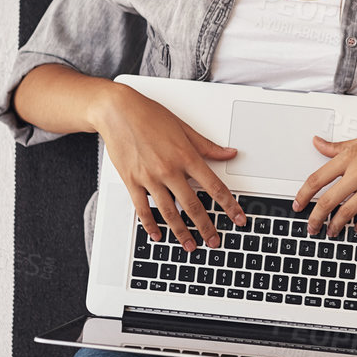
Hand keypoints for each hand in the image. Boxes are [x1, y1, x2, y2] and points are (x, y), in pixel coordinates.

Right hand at [94, 85, 246, 250]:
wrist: (118, 111)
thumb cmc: (149, 115)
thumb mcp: (184, 128)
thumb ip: (207, 146)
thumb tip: (229, 153)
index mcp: (186, 156)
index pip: (214, 187)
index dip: (229, 206)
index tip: (238, 219)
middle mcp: (170, 169)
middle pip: (194, 206)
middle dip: (207, 227)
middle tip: (215, 242)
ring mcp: (150, 178)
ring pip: (169, 212)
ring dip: (181, 233)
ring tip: (191, 246)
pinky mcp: (132, 181)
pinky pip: (142, 209)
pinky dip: (150, 225)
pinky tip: (158, 235)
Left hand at [292, 114, 356, 236]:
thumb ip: (337, 147)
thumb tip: (317, 143)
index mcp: (350, 157)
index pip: (317, 180)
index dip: (303, 195)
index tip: (298, 205)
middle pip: (328, 202)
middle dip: (315, 219)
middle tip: (311, 227)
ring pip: (346, 213)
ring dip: (336, 226)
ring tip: (331, 231)